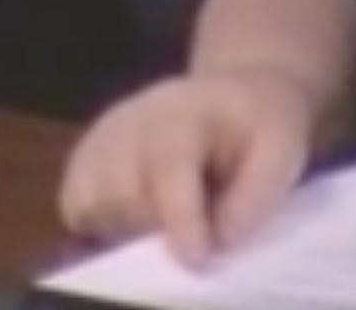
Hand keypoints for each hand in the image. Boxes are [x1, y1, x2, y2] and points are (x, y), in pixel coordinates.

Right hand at [56, 66, 322, 267]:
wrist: (235, 95)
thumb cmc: (260, 126)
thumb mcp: (281, 152)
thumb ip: (254, 197)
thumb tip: (218, 240)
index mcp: (182, 112)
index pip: (168, 167)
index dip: (180, 220)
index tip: (199, 261)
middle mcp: (130, 119)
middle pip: (123, 193)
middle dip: (157, 231)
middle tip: (193, 238)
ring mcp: (101, 135)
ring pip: (92, 203)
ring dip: (125, 230)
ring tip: (162, 226)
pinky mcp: (85, 153)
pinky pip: (74, 202)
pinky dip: (97, 223)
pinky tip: (133, 221)